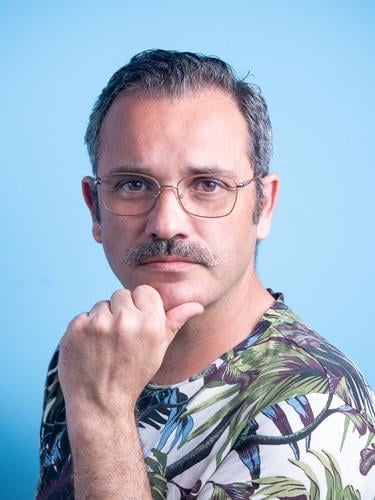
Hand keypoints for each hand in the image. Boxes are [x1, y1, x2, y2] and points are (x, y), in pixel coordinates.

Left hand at [58, 285, 202, 420]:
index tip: (137, 325)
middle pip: (122, 294)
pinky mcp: (76, 328)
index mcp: (151, 323)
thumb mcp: (159, 349)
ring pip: (102, 304)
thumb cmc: (133, 374)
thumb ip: (175, 322)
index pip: (144, 291)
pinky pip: (83, 316)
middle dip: (121, 311)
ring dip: (102, 319)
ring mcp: (98, 323)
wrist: (100, 403)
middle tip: (120, 338)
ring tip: (105, 345)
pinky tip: (89, 348)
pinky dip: (84, 330)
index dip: (141, 307)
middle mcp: (125, 320)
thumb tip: (196, 306)